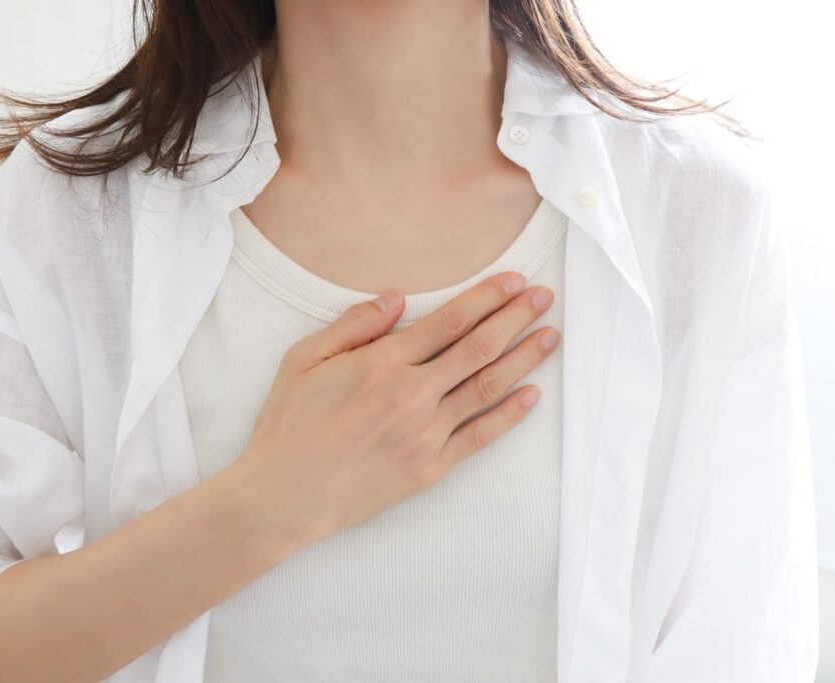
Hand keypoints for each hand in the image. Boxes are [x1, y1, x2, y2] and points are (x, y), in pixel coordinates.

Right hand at [230, 270, 559, 553]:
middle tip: (544, 296)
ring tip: (551, 335)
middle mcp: (412, 396)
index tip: (513, 280)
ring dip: (524, 358)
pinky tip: (533, 394)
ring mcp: (425, 435)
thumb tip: (397, 298)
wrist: (283, 496)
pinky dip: (510, 414)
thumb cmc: (288, 424)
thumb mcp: (304, 359)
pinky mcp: (430, 468)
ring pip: (487, 387)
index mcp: (382, 364)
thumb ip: (353, 325)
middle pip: (478, 348)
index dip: (487, 297)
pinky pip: (480, 436)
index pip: (450, 321)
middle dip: (516, 317)